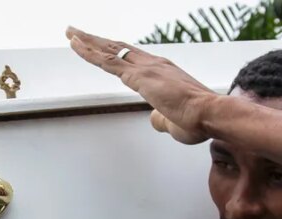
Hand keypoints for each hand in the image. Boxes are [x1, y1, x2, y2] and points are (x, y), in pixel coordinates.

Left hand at [65, 26, 216, 144]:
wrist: (210, 114)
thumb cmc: (199, 121)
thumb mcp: (174, 122)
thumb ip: (160, 119)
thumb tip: (154, 119)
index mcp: (163, 71)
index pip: (132, 58)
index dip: (115, 52)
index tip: (102, 47)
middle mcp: (153, 64)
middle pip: (118, 48)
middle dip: (97, 41)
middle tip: (78, 34)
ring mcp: (145, 68)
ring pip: (109, 50)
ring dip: (88, 41)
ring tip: (70, 33)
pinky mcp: (138, 77)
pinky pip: (107, 61)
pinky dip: (88, 52)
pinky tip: (75, 44)